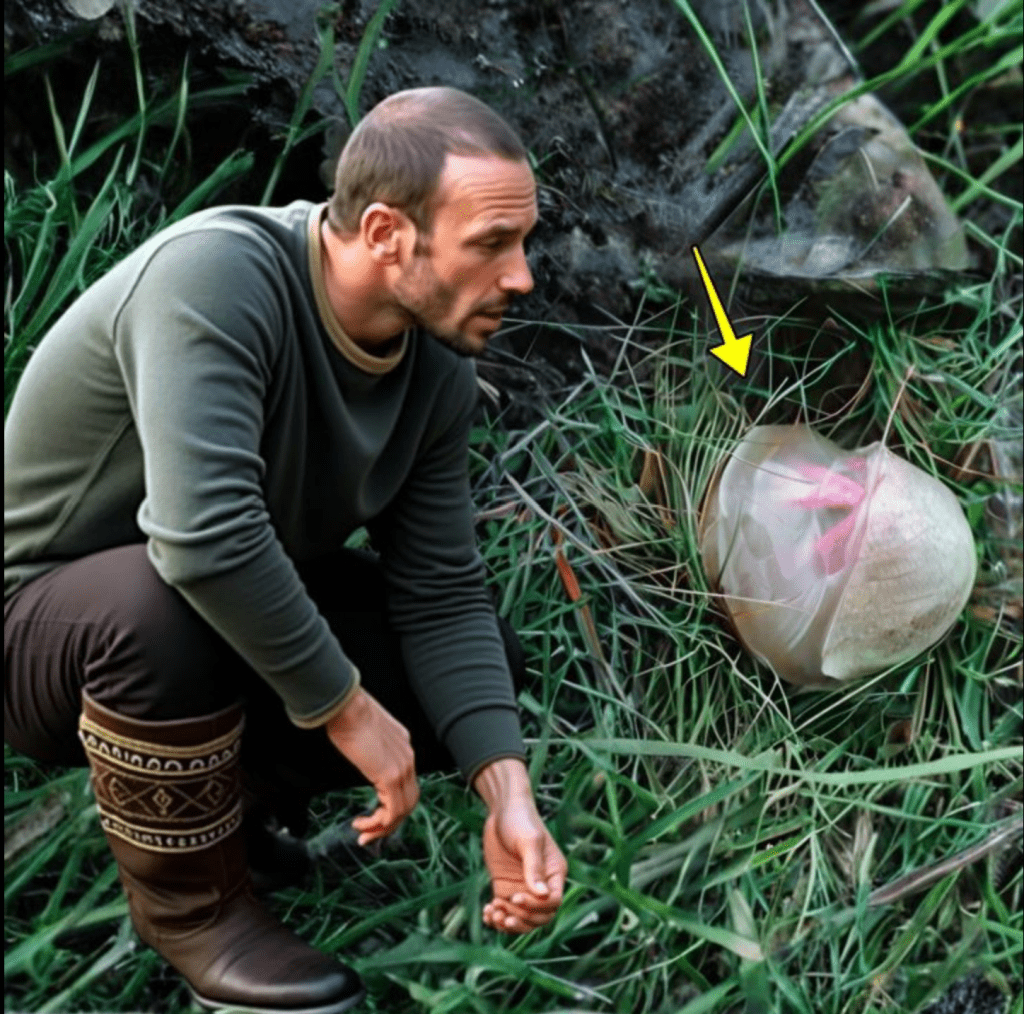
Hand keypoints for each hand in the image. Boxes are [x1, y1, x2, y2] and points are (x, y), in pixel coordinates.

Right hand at [325, 687, 418, 845]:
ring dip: (384, 827)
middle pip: (410, 800)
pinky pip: (392, 811)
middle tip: (369, 833)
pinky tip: (360, 824)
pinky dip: (378, 824)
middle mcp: (408, 758)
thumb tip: (358, 752)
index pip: (406, 783)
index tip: (372, 815)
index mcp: (403, 747)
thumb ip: (368, 747)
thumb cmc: (347, 714)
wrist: (346, 705)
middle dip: (390, 822)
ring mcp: (402, 767)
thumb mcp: (363, 733)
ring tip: (363, 834)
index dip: (391, 803)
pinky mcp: (390, 776)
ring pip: (404, 810)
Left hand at [473, 759, 566, 933]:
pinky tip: (487, 913)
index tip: (516, 897)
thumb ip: (534, 867)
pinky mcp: (506, 889)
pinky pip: (506, 912)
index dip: (536, 907)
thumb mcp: (528, 841)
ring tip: (493, 914)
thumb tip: (542, 895)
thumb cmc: (520, 819)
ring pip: (523, 920)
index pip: (554, 902)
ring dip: (509, 923)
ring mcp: (524, 888)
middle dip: (522, 920)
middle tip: (503, 911)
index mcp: (554, 873)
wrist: (502, 810)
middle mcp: (542, 885)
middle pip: (540, 917)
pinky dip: (497, 918)